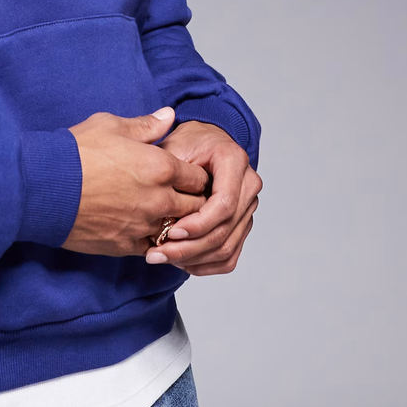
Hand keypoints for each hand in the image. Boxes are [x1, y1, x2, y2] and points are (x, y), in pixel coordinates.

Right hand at [62, 107, 210, 258]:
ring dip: (174, 222)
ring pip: (178, 230)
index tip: (185, 175)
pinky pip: (153, 248)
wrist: (42, 186)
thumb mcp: (109, 126)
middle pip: (196, 206)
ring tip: (160, 213)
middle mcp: (159, 199)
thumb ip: (146, 125)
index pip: (199, 177)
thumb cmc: (74, 152)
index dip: (194, 175)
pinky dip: (152, 240)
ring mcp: (143, 225)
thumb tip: (169, 115)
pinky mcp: (125, 245)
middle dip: (192, 200)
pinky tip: (142, 229)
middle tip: (179, 195)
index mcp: (161, 166)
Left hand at [145, 120, 261, 275]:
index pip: (225, 204)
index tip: (171, 231)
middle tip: (158, 253)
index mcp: (234, 161)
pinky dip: (205, 264)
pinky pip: (229, 255)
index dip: (199, 223)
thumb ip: (169, 169)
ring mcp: (248, 206)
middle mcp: (248, 185)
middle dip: (190, 247)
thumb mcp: (174, 146)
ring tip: (163, 258)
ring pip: (227, 247)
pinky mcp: (242, 223)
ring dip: (194, 259)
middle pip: (226, 230)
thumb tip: (160, 203)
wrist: (203, 142)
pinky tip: (181, 262)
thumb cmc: (187, 143)